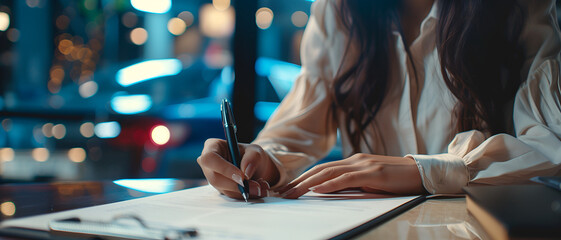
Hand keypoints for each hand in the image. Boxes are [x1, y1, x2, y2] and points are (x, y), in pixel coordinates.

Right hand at [197, 138, 279, 198]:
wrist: (257, 167)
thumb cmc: (252, 155)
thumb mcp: (256, 151)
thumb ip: (252, 158)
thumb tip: (246, 173)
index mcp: (212, 147)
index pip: (210, 158)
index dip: (224, 169)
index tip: (242, 177)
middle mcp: (209, 164)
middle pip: (215, 178)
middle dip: (237, 185)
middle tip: (256, 186)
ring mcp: (213, 178)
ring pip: (225, 189)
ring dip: (245, 191)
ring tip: (262, 186)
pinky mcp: (221, 190)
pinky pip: (232, 195)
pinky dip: (246, 194)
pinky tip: (258, 189)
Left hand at [278, 153, 424, 198]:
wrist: (421, 173)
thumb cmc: (396, 180)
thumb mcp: (370, 182)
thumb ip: (352, 184)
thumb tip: (330, 192)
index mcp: (353, 162)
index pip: (323, 170)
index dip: (303, 178)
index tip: (289, 189)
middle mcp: (355, 160)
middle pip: (320, 170)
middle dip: (299, 182)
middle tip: (282, 193)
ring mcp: (363, 165)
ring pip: (329, 173)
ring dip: (308, 184)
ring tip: (292, 193)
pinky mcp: (373, 173)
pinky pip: (346, 179)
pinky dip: (330, 184)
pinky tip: (317, 190)